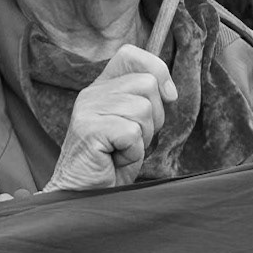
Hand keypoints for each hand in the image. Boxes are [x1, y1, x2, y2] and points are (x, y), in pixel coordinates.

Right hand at [44, 45, 177, 192]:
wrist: (83, 197)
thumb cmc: (111, 164)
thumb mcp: (133, 125)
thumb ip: (144, 100)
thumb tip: (170, 90)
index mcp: (102, 88)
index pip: (131, 55)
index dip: (158, 70)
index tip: (168, 97)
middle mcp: (91, 93)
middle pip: (147, 83)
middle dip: (154, 116)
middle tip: (134, 138)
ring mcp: (87, 110)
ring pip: (143, 109)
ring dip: (143, 137)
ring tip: (122, 150)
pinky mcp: (88, 130)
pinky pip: (132, 133)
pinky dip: (133, 152)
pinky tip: (115, 159)